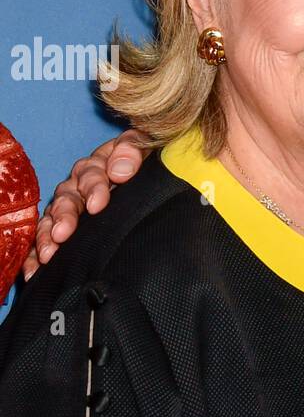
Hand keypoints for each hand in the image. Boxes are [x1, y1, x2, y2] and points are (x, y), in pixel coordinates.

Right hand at [22, 129, 150, 278]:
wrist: (153, 189)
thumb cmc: (147, 168)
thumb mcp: (145, 151)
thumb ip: (133, 151)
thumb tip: (119, 171)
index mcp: (102, 163)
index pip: (92, 170)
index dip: (93, 187)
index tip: (98, 205)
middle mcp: (82, 182)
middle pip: (69, 195)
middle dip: (66, 214)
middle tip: (65, 232)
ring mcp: (73, 203)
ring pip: (55, 216)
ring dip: (50, 233)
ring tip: (50, 251)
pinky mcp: (66, 225)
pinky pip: (48, 235)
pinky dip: (39, 250)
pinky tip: (36, 266)